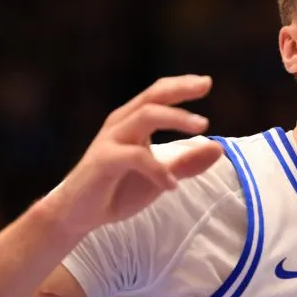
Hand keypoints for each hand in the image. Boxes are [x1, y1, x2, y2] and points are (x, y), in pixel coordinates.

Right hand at [42, 75, 223, 238]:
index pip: (158, 94)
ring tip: (202, 127)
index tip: (206, 82)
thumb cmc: (118, 190)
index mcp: (132, 122)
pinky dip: (157, 169)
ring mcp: (110, 141)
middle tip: (206, 87)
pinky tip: (171, 185)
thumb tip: (218, 148)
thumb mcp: (160, 176)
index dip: (181, 85)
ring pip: (145, 117)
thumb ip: (186, 164)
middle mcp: (121, 124)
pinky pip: (134, 156)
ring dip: (176, 119)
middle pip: (152, 97)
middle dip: (180, 90)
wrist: (79, 215)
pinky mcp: (103, 161)